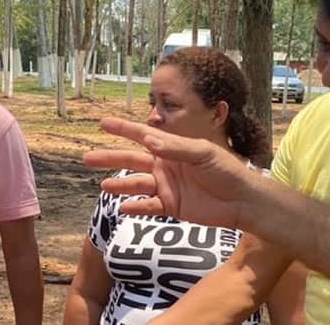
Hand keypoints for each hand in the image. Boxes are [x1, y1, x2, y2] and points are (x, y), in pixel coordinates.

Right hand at [83, 117, 260, 230]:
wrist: (242, 201)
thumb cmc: (227, 170)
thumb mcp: (203, 153)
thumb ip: (175, 148)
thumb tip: (148, 140)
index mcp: (171, 148)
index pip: (142, 135)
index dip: (122, 129)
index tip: (102, 122)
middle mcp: (165, 165)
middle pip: (131, 160)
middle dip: (110, 158)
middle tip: (87, 158)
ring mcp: (166, 186)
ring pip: (136, 184)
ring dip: (119, 185)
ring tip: (103, 186)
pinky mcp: (171, 207)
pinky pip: (149, 206)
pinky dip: (136, 207)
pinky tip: (122, 207)